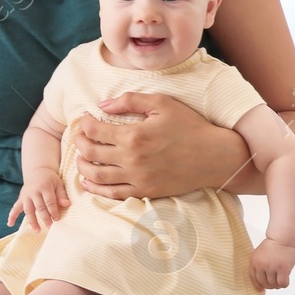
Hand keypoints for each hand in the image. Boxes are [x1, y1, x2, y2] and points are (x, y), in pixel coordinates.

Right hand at [7, 168, 68, 232]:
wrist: (37, 171)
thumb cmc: (50, 179)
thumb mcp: (58, 183)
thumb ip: (62, 194)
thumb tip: (66, 204)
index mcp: (44, 186)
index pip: (49, 201)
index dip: (53, 211)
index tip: (57, 219)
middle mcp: (33, 191)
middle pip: (39, 207)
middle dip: (45, 217)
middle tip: (50, 226)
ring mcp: (26, 195)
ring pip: (28, 210)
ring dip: (32, 221)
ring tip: (38, 230)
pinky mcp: (21, 198)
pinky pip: (15, 208)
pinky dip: (12, 216)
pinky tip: (9, 224)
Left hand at [72, 92, 232, 199]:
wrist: (214, 157)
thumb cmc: (189, 126)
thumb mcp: (162, 103)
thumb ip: (130, 100)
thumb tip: (103, 104)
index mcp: (133, 135)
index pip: (94, 130)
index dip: (84, 123)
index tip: (85, 118)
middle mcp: (131, 159)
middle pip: (90, 153)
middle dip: (79, 142)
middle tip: (79, 135)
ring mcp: (137, 179)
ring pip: (96, 176)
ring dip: (82, 165)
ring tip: (80, 157)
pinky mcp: (144, 192)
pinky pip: (112, 194)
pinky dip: (95, 188)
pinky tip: (88, 181)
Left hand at [250, 238, 294, 289]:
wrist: (283, 238)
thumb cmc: (273, 246)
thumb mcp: (259, 254)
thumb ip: (258, 266)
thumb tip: (260, 285)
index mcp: (254, 261)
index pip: (254, 278)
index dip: (258, 285)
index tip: (261, 288)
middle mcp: (261, 265)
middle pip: (264, 283)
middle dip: (270, 285)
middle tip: (274, 282)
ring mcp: (272, 267)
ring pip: (273, 285)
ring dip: (277, 285)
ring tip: (280, 279)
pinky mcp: (283, 269)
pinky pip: (282, 283)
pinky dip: (284, 284)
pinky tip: (286, 279)